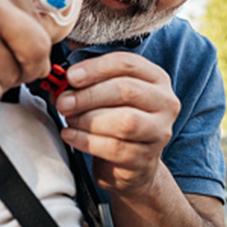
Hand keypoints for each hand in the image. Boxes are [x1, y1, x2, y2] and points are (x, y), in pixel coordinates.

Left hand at [56, 52, 179, 196]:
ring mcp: (159, 132)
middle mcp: (164, 102)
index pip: (127, 64)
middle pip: (125, 90)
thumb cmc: (115, 118)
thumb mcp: (106, 93)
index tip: (70, 77)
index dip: (95, 68)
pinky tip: (70, 135)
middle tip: (64, 101)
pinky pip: (114, 148)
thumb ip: (88, 82)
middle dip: (88, 95)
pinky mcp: (146, 159)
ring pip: (124, 121)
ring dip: (87, 119)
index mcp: (155, 78)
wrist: (129, 163)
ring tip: (69, 119)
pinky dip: (86, 140)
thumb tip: (62, 82)